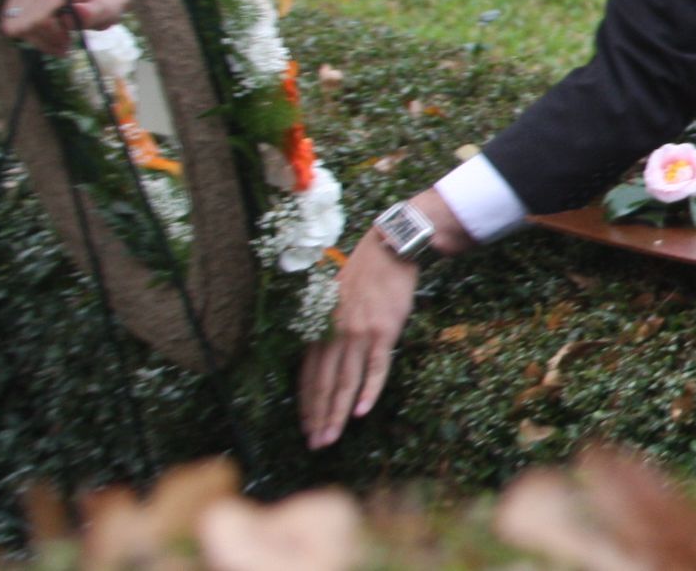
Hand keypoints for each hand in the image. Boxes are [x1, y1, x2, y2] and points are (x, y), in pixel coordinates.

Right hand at [1, 0, 129, 55]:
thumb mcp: (109, 8)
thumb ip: (95, 12)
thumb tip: (77, 11)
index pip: (38, 20)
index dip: (51, 37)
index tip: (68, 43)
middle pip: (24, 25)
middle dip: (44, 39)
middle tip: (65, 44)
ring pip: (14, 26)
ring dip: (37, 39)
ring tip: (60, 40)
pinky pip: (12, 22)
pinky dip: (30, 33)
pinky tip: (49, 34)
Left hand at [297, 191, 467, 448]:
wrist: (390, 250)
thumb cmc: (363, 276)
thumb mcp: (334, 301)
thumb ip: (328, 330)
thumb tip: (325, 360)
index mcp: (319, 328)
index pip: (308, 376)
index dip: (306, 405)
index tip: (305, 428)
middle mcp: (334, 333)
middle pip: (323, 384)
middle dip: (318, 417)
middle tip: (315, 444)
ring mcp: (358, 333)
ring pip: (344, 382)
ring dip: (337, 413)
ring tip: (331, 438)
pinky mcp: (383, 331)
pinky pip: (375, 368)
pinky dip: (368, 391)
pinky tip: (361, 412)